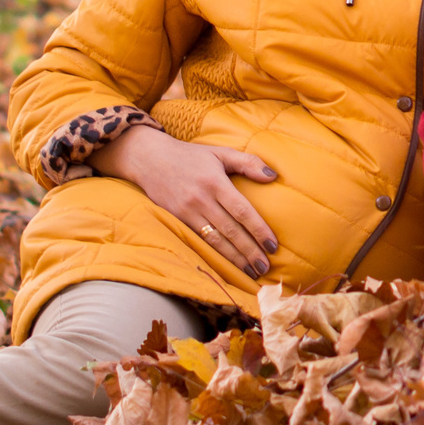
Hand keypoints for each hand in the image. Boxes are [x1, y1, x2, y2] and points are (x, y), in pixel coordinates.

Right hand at [91, 125, 280, 277]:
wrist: (150, 159)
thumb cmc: (191, 156)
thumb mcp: (221, 153)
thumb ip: (248, 162)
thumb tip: (273, 176)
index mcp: (215, 182)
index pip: (242, 211)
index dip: (259, 230)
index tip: (273, 246)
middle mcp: (201, 200)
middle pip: (230, 231)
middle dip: (249, 251)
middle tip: (265, 267)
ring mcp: (187, 212)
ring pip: (214, 240)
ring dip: (234, 259)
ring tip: (251, 272)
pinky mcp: (175, 220)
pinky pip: (198, 241)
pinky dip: (214, 255)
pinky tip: (227, 266)